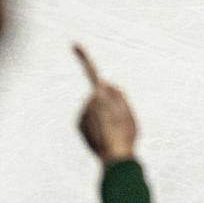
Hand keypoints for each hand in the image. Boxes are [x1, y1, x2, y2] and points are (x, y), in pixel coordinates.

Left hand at [73, 45, 138, 165]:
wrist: (113, 159)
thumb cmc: (125, 135)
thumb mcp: (129, 111)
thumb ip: (117, 94)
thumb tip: (104, 82)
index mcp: (101, 96)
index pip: (92, 72)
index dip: (84, 57)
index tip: (73, 43)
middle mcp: (87, 103)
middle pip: (101, 94)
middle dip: (109, 101)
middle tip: (120, 119)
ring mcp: (81, 114)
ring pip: (96, 106)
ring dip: (104, 114)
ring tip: (113, 128)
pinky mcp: (78, 125)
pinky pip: (91, 116)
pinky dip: (98, 121)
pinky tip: (104, 133)